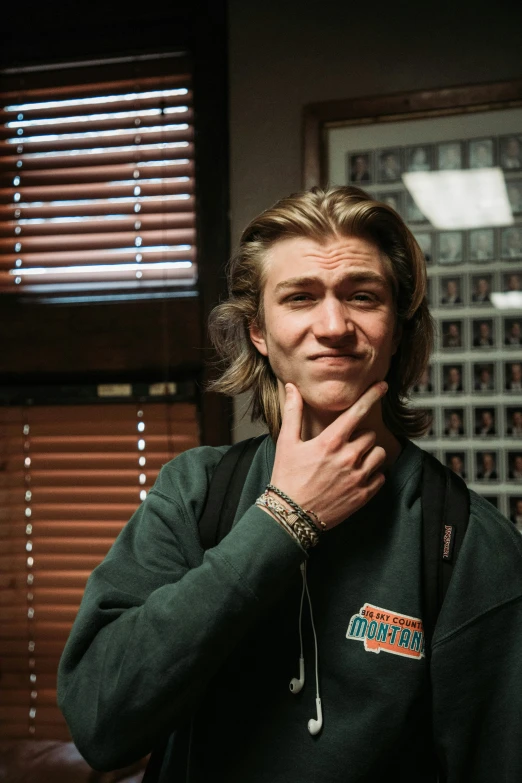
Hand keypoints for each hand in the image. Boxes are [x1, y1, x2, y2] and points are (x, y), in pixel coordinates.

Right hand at [270, 382, 387, 529]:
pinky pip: (381, 477)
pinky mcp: (363, 495)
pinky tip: (354, 477)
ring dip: (369, 455)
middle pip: (369, 435)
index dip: (371, 395)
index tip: (382, 386)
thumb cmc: (287, 477)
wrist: (290, 515)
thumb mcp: (286, 442)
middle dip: (359, 438)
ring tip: (352, 462)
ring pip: (379, 454)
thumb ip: (293, 412)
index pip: (357, 412)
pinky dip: (372, 475)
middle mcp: (348, 457)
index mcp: (330, 442)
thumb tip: (292, 388)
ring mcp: (357, 477)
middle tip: (343, 447)